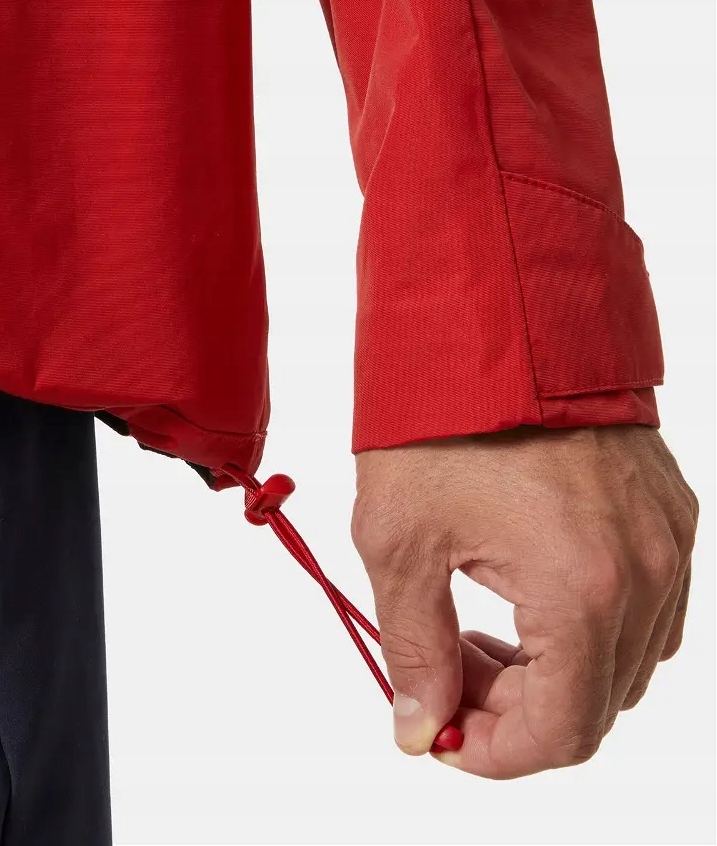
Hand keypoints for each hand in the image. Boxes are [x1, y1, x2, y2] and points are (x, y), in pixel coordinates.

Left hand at [352, 425, 697, 778]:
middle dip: (516, 709)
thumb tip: (421, 727)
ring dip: (555, 670)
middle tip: (447, 664)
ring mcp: (669, 541)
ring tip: (479, 623)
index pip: (563, 733)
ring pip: (628, 662)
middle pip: (598, 705)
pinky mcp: (672, 511)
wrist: (495, 319)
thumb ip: (415, 651)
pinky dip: (592, 624)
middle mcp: (647, 574)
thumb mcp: (401, 541)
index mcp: (583, 591)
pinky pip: (650, 606)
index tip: (446, 736)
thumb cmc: (443, 418)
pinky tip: (527, 589)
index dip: (497, 755)